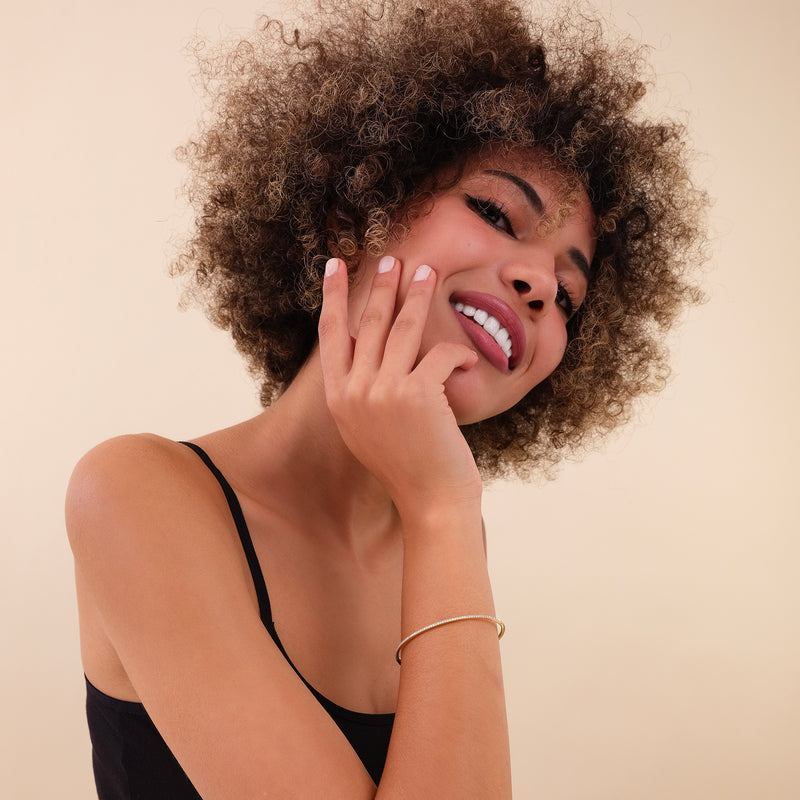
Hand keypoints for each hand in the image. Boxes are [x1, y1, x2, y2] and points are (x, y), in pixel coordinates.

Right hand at [318, 255, 482, 518]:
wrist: (430, 503)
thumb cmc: (407, 467)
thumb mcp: (369, 429)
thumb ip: (364, 391)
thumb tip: (375, 351)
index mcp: (339, 399)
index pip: (331, 334)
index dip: (333, 296)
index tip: (335, 265)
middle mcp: (355, 392)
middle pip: (368, 323)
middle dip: (382, 285)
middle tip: (393, 258)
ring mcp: (383, 392)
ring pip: (403, 329)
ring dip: (417, 296)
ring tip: (427, 272)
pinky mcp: (417, 394)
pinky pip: (440, 355)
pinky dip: (457, 356)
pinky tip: (465, 363)